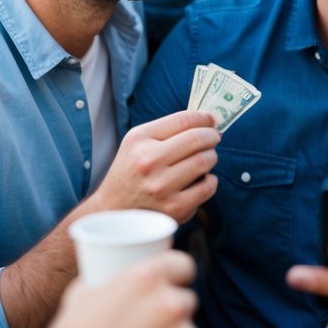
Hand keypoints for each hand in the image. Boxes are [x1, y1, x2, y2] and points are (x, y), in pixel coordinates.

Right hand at [48, 251, 197, 327]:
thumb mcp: (83, 292)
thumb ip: (105, 275)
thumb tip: (108, 265)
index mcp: (149, 278)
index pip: (184, 264)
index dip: (178, 273)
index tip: (173, 281)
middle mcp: (170, 304)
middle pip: (186, 300)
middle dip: (173, 308)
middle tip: (152, 319)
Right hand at [94, 111, 219, 222]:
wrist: (113, 210)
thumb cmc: (131, 172)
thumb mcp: (136, 142)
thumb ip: (166, 129)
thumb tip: (206, 121)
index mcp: (139, 140)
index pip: (182, 120)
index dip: (203, 117)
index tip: (210, 120)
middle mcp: (148, 161)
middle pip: (197, 139)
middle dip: (212, 136)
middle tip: (214, 138)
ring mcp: (161, 187)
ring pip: (204, 161)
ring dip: (211, 157)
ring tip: (207, 158)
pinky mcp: (173, 208)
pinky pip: (206, 187)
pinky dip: (211, 181)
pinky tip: (204, 179)